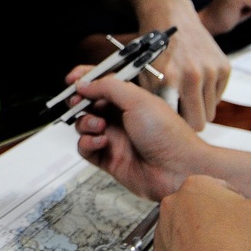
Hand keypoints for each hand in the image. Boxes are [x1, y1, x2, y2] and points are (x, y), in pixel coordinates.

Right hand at [70, 69, 208, 199]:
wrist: (178, 170)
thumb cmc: (168, 135)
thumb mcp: (137, 100)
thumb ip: (108, 87)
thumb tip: (85, 83)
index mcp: (130, 99)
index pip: (102, 84)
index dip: (85, 79)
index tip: (72, 79)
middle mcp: (121, 117)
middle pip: (88, 104)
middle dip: (79, 102)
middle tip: (78, 102)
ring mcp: (114, 138)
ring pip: (84, 126)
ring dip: (85, 123)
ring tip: (99, 126)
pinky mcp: (108, 158)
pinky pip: (86, 148)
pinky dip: (88, 143)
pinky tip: (102, 142)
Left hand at [138, 0, 230, 129]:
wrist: (170, 17)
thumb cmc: (151, 49)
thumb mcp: (140, 74)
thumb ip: (146, 101)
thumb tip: (150, 129)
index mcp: (167, 80)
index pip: (177, 123)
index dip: (172, 126)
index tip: (166, 124)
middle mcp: (192, 76)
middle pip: (199, 124)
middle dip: (188, 121)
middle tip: (178, 112)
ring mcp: (211, 71)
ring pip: (210, 112)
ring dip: (198, 107)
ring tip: (184, 95)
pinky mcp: (224, 67)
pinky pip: (218, 97)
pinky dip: (208, 95)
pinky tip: (195, 82)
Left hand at [151, 176, 250, 250]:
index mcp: (194, 187)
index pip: (220, 189)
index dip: (240, 205)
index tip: (249, 223)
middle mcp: (171, 208)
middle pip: (199, 210)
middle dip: (218, 222)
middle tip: (239, 241)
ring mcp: (161, 238)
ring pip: (186, 236)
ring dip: (203, 244)